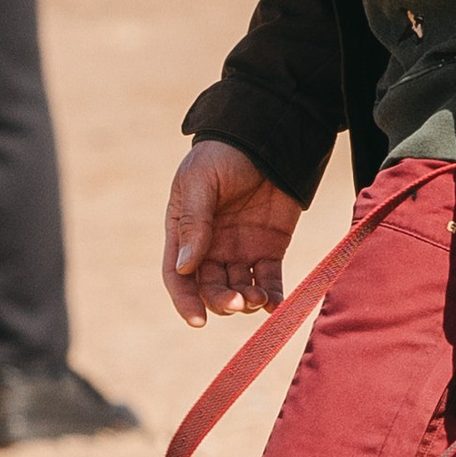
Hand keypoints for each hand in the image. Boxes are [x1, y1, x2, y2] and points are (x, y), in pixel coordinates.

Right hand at [161, 141, 302, 326]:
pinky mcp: (269, 249)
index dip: (185, 300)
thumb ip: (194, 222)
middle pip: (210, 287)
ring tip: (257, 298)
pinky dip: (273, 296)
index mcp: (184, 232)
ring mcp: (240, 250)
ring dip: (247, 301)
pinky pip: (269, 280)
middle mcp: (209, 247)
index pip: (178, 275)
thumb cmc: (223, 155)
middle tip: (239, 301)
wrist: (267, 137)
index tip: (198, 319)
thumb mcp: (201, 182)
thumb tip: (185, 267)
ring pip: (239, 289)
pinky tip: (277, 305)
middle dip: (222, 301)